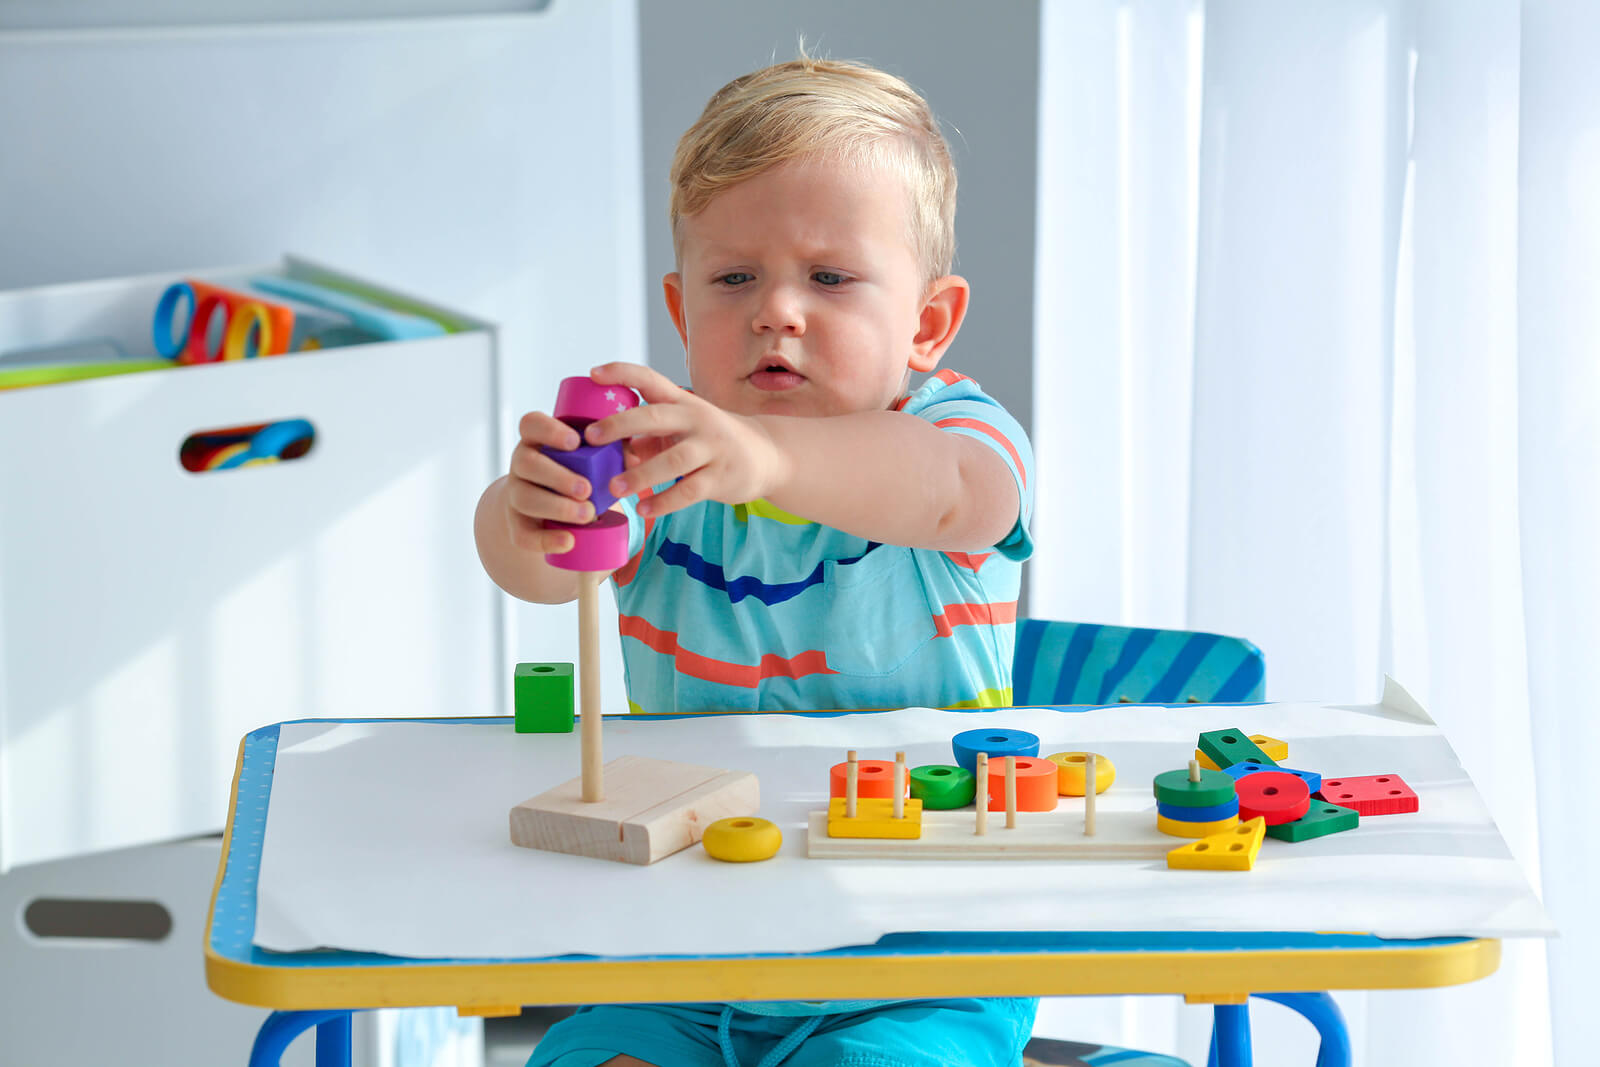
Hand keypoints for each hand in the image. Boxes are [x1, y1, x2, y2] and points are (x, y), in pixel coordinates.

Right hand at [503, 410, 598, 553]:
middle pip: (528, 464)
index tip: (575, 442)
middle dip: (558, 477)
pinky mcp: (517, 523)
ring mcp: (516, 493)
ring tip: (588, 514)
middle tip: (587, 489)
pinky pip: (522, 534)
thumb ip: (611, 450)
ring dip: (557, 507)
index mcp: (537, 438)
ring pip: (524, 498)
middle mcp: (521, 462)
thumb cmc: (578, 470)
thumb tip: (633, 459)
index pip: (531, 424)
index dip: (549, 431)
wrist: (553, 503)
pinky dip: (545, 540)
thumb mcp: (590, 455)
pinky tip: (569, 541)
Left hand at [585, 362, 784, 518]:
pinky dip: (663, 502)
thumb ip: (647, 437)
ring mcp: (711, 448)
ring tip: (614, 487)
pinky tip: (643, 509)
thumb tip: (607, 452)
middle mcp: (696, 419)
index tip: (593, 374)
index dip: (621, 373)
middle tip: (591, 437)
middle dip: (620, 424)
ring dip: (640, 474)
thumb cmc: (711, 441)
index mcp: (682, 402)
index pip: (649, 379)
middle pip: (654, 417)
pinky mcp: (720, 477)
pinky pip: (688, 491)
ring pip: (672, 460)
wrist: (765, 455)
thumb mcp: (681, 429)